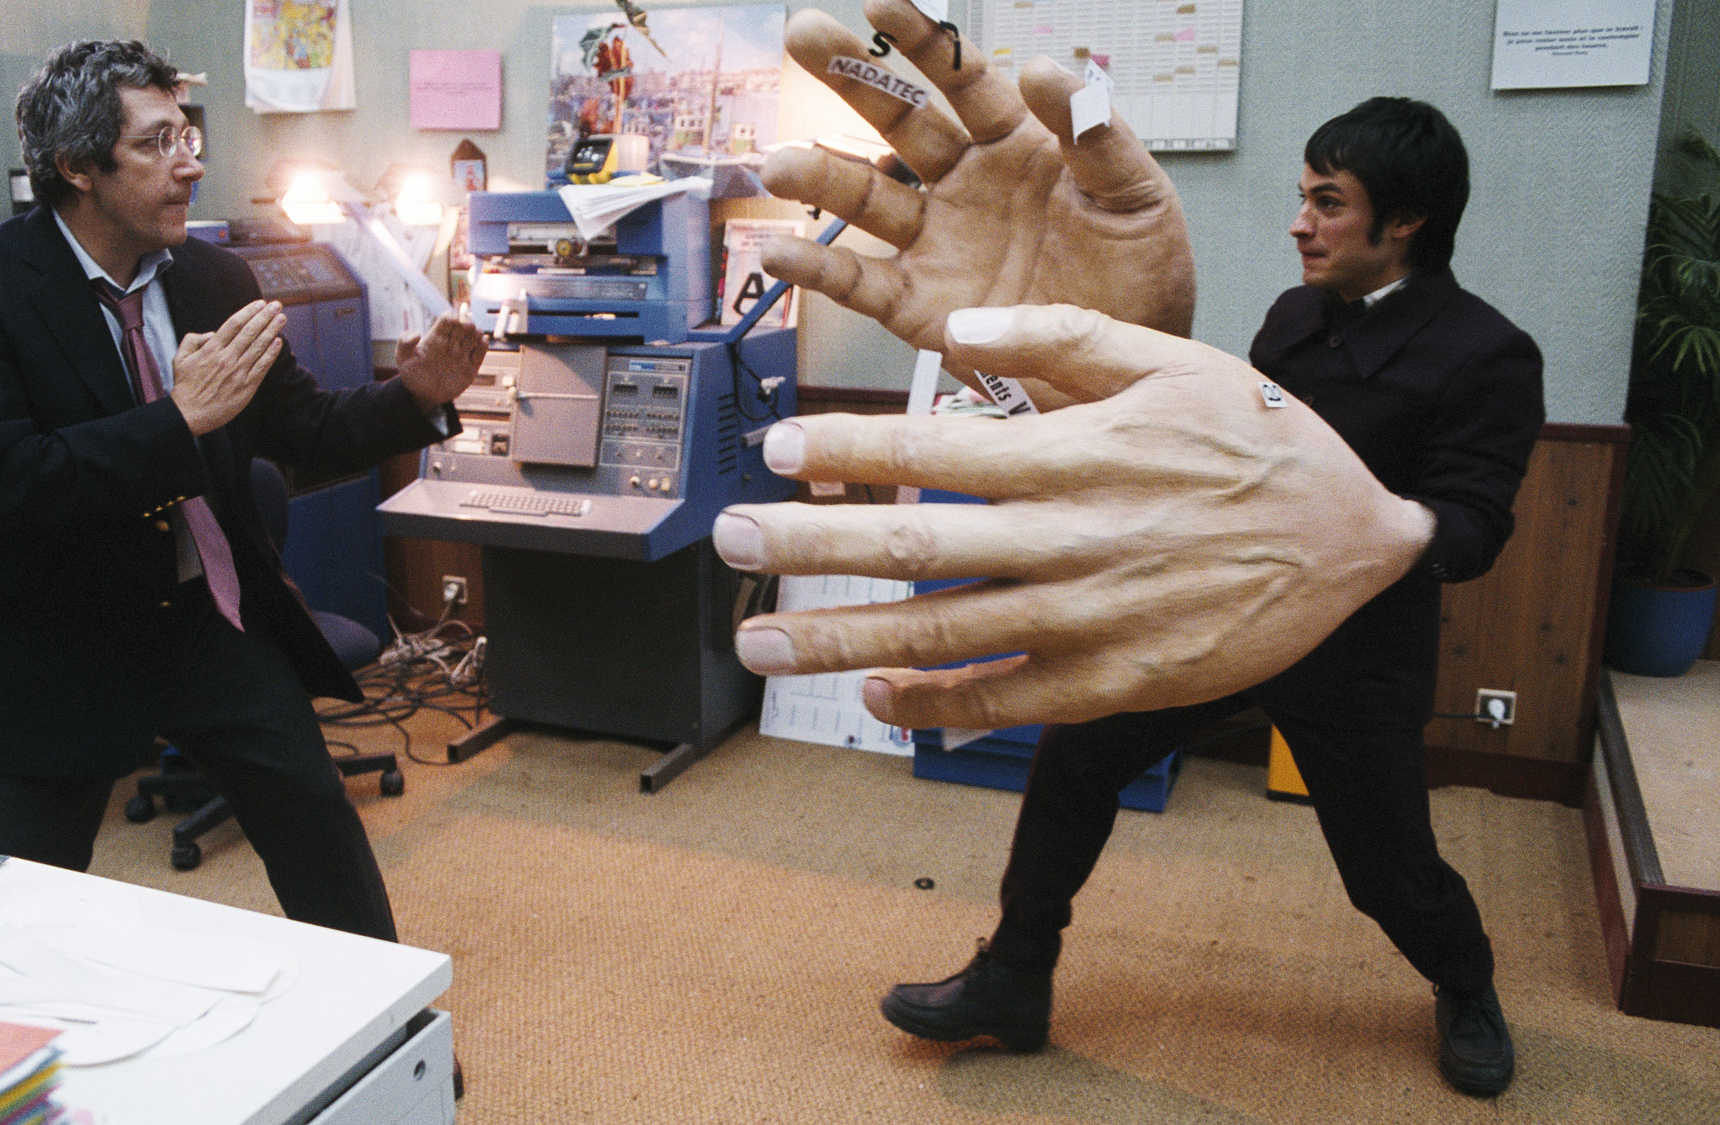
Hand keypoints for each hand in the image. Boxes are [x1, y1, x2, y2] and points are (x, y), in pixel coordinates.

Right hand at [171, 299, 285, 435]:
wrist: (189, 414)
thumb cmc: (185, 386)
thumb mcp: (180, 357)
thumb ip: (193, 340)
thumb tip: (213, 334)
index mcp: (211, 349)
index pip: (234, 324)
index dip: (249, 312)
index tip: (260, 304)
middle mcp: (226, 358)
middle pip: (249, 332)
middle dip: (265, 316)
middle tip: (277, 305)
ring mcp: (237, 372)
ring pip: (258, 347)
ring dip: (272, 330)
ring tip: (282, 318)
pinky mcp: (246, 387)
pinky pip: (262, 367)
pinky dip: (271, 353)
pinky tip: (278, 342)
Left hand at [395, 311, 486, 411]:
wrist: (423, 395)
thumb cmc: (412, 375)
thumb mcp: (403, 359)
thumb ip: (404, 343)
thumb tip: (417, 333)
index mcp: (436, 338)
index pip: (447, 320)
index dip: (451, 317)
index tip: (453, 320)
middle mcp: (450, 344)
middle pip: (462, 327)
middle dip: (466, 323)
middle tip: (467, 325)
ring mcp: (461, 355)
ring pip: (473, 338)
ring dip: (476, 333)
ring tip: (475, 333)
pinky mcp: (470, 368)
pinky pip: (479, 354)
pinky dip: (483, 347)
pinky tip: (483, 341)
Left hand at [713, 305, 1436, 730]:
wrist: (1354, 542)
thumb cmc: (1256, 440)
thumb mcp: (1173, 358)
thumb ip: (1063, 336)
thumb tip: (963, 324)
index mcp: (1080, 451)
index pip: (938, 447)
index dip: (848, 449)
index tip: (775, 449)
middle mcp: (1074, 538)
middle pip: (919, 547)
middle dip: (811, 547)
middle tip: (728, 543)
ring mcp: (1091, 620)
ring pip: (946, 636)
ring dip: (842, 642)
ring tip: (762, 644)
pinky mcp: (1115, 682)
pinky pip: (1007, 701)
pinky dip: (937, 706)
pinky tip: (874, 697)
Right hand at [763, 0, 1194, 381]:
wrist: (1126, 374)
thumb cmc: (1139, 281)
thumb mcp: (1138, 199)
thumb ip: (1096, 136)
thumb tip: (1042, 68)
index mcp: (1018, 147)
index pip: (962, 81)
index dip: (922, 42)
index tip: (880, 3)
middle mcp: (965, 187)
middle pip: (897, 123)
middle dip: (848, 78)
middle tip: (804, 37)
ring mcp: (936, 245)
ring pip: (864, 198)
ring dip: (818, 176)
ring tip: (778, 164)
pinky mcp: (918, 307)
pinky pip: (858, 283)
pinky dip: (816, 270)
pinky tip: (781, 252)